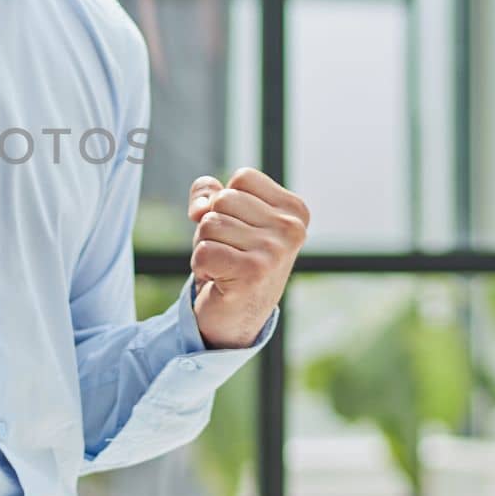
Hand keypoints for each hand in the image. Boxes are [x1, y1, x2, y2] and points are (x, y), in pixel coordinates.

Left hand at [187, 167, 308, 348]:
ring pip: (209, 223)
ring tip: (224, 266)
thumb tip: (201, 208)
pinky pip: (202, 250)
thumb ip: (209, 193)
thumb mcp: (225, 216)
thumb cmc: (231, 259)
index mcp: (294, 210)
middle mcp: (292, 229)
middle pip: (224, 199)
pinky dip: (200, 265)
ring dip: (205, 246)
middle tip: (229, 252)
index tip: (238, 230)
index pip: (243, 178)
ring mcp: (275, 251)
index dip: (225, 201)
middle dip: (213, 225)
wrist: (236, 317)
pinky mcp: (253, 272)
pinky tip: (218, 280)